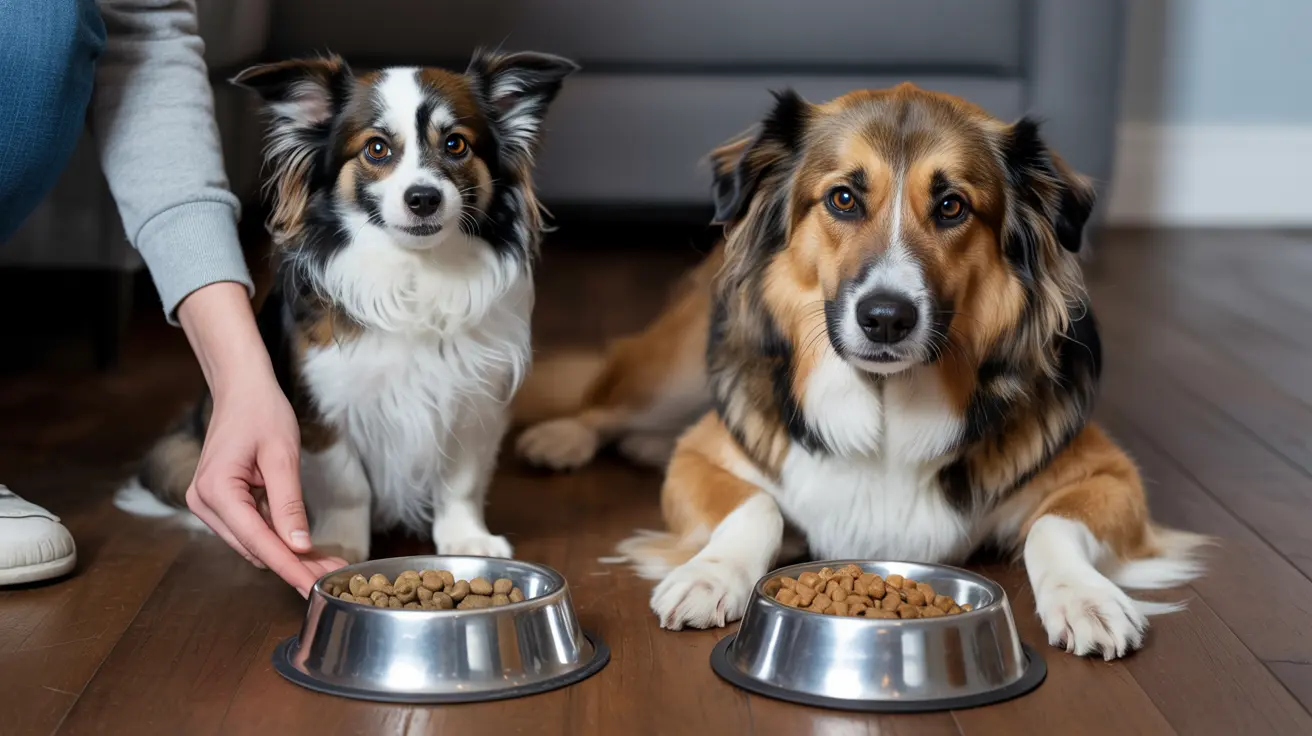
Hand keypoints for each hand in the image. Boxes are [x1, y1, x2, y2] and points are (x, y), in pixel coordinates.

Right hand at [178, 282, 347, 595]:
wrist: (240, 388)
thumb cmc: (261, 412)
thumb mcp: (282, 457)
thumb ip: (289, 504)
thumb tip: (299, 546)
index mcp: (216, 491)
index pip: (258, 541)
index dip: (289, 567)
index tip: (314, 589)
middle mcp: (204, 502)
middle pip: (255, 548)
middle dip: (295, 564)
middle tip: (334, 578)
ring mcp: (207, 504)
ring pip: (253, 543)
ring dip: (288, 555)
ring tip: (327, 565)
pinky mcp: (219, 502)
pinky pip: (251, 529)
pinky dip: (278, 539)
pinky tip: (306, 548)